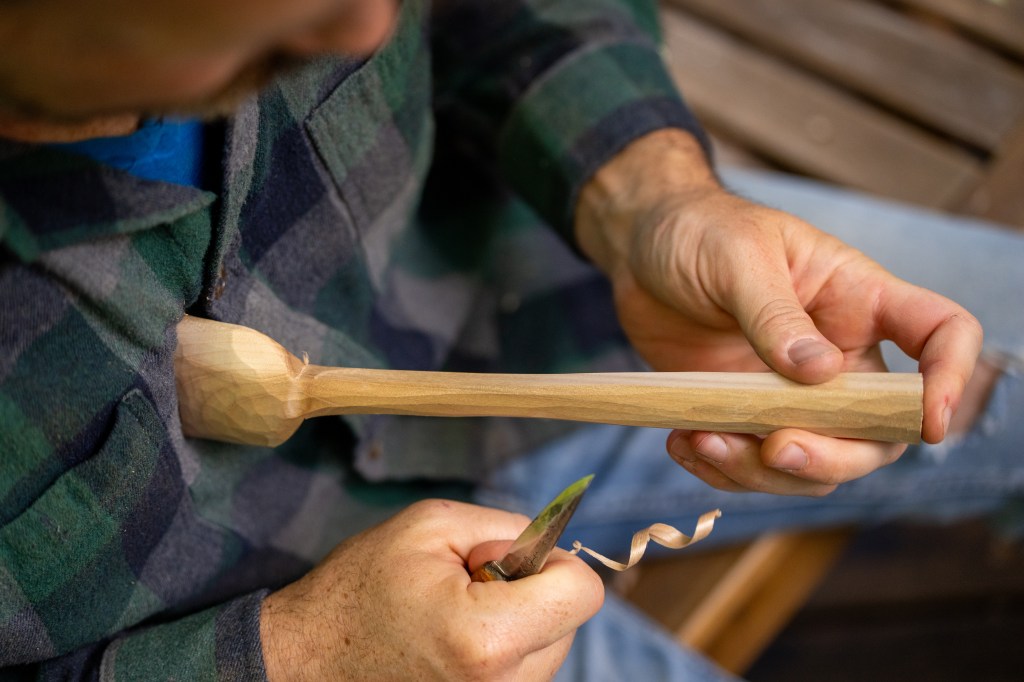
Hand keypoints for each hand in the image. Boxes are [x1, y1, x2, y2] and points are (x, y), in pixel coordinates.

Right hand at [260, 499, 602, 680]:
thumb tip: (552, 544)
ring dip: (517, 621)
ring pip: (550, 648)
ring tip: (454, 614)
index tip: (504, 559)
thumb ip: (507, 525)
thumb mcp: (432, 525)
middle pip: (570, 621)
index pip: (584, 591)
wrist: (307, 660)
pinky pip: (524, 671)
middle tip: (466, 586)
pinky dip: (503, 648)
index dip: (552, 562)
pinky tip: (454, 641)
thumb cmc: (362, 586)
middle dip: (531, 591)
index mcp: (489, 638)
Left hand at [576, 129, 981, 495]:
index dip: (952, 379)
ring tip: (701, 441)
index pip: (940, 334)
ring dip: (762, 473)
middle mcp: (838, 355)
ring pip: (813, 464)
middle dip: (834, 457)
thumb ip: (773, 313)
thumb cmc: (699, 231)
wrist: (641, 250)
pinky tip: (682, 444)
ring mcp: (790, 392)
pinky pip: (752, 466)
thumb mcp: (736, 256)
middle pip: (878, 432)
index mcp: (858, 299)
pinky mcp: (743, 414)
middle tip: (774, 449)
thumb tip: (820, 373)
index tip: (930, 422)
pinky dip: (722, 470)